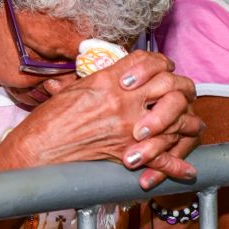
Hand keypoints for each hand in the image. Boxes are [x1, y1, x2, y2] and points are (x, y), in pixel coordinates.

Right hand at [0, 51, 201, 188]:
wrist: (39, 147)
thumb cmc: (51, 118)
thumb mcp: (76, 85)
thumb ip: (102, 77)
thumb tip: (119, 71)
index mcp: (110, 79)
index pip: (150, 60)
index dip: (162, 63)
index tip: (164, 69)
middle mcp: (124, 99)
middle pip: (172, 85)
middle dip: (182, 89)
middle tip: (182, 94)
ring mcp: (129, 127)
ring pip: (176, 118)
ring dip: (186, 122)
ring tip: (189, 124)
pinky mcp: (127, 153)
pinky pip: (162, 158)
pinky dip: (177, 165)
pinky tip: (187, 169)